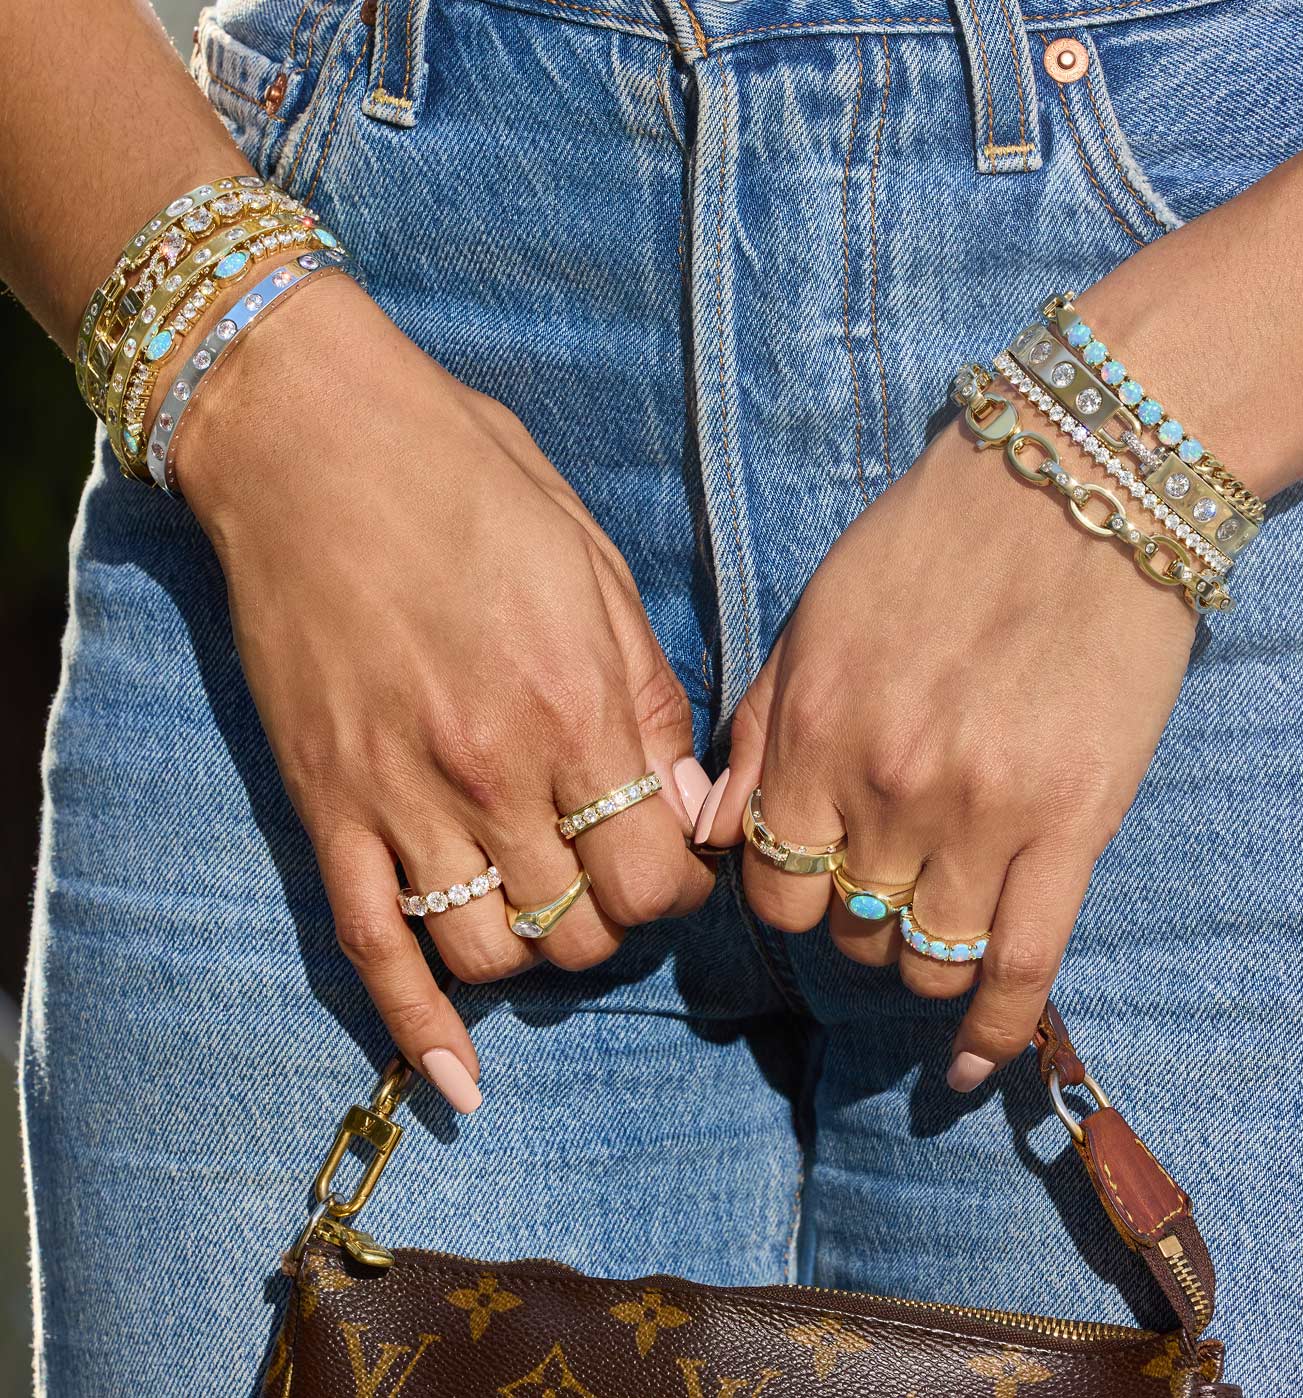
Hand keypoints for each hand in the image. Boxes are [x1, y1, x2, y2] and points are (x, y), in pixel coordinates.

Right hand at [172, 273, 714, 1109]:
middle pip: (585, 928)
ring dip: (532, 958)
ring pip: (490, 955)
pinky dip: (414, 1027)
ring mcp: (401, 796)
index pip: (660, 874)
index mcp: (578, 705)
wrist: (312, 442)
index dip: (681, 885)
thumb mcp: (596, 569)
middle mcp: (495, 770)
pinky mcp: (324, 805)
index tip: (670, 856)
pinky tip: (454, 1082)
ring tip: (538, 909)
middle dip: (615, 922)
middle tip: (609, 880)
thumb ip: (652, 701)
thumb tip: (696, 810)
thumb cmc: (472, 483)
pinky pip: (371, 946)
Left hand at [705, 397, 1196, 1090]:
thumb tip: (712, 835)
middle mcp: (884, 789)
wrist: (1072, 486)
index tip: (809, 880)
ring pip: (921, 960)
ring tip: (927, 928)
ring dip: (912, 965)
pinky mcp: (1071, 829)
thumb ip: (756, 733)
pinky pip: (1021, 966)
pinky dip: (992, 1031)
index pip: (765, 883)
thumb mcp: (810, 622)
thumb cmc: (929, 546)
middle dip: (848, 926)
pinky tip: (974, 1071)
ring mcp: (980, 817)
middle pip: (842, 930)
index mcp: (812, 734)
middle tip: (877, 891)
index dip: (782, 895)